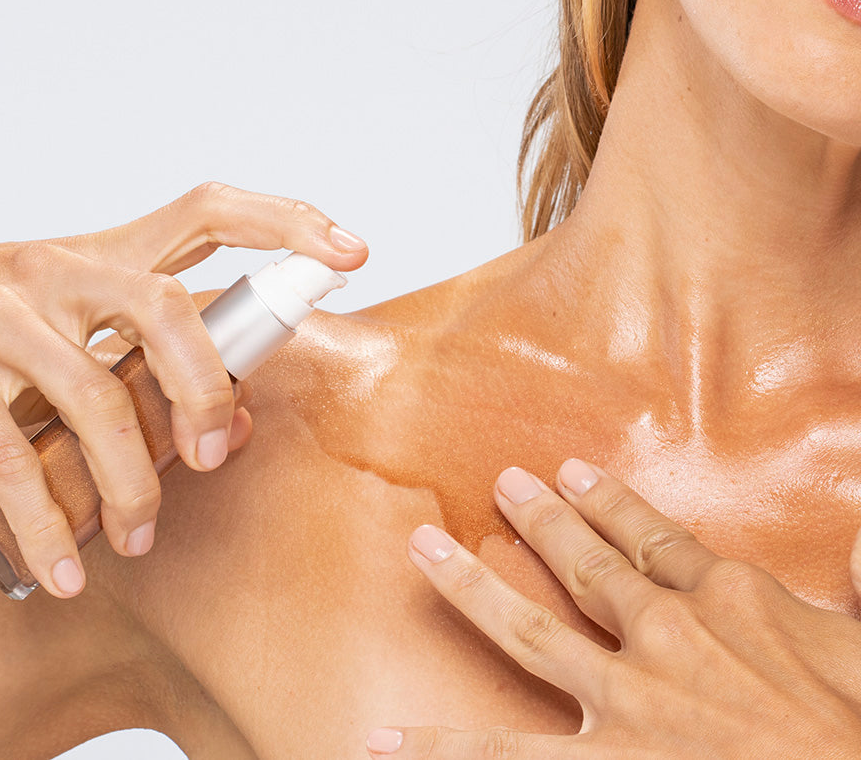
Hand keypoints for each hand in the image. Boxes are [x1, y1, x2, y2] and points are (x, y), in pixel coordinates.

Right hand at [0, 182, 366, 596]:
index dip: (285, 222)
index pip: (208, 212)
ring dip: (132, 484)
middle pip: (168, 309)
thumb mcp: (67, 311)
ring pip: (99, 397)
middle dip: (211, 389)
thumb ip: (144, 352)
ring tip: (139, 535)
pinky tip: (68, 569)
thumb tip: (234, 417)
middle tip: (217, 455)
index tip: (351, 251)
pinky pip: (16, 459)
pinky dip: (50, 524)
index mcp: (100, 253)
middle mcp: (58, 271)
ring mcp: (1, 317)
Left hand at [368, 460, 860, 757]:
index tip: (577, 470)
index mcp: (731, 600)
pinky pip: (506, 757)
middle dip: (543, 521)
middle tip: (504, 484)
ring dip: (471, 586)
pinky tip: (387, 738)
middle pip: (589, 566)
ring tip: (423, 549)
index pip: (657, 538)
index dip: (612, 502)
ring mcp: (629, 698)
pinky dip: (443, 748)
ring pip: (530, 630)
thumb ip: (859, 590)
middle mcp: (668, 636)